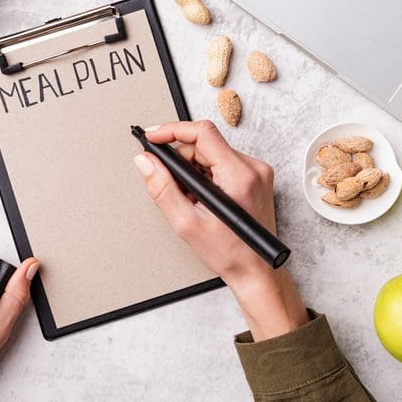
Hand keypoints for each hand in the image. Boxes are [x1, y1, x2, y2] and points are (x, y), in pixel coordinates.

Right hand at [134, 121, 307, 340]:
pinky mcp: (256, 178)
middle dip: (181, 160)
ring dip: (194, 170)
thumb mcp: (187, 223)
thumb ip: (162, 188)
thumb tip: (145, 161)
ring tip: (189, 199)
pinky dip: (206, 176)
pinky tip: (202, 198)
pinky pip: (223, 164)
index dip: (173, 130)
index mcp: (239, 175)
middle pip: (206, 144)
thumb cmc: (229, 253)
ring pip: (213, 154)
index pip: (203, 133)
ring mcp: (257, 172)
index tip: (152, 136)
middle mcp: (253, 168)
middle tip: (170, 184)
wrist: (256, 271)